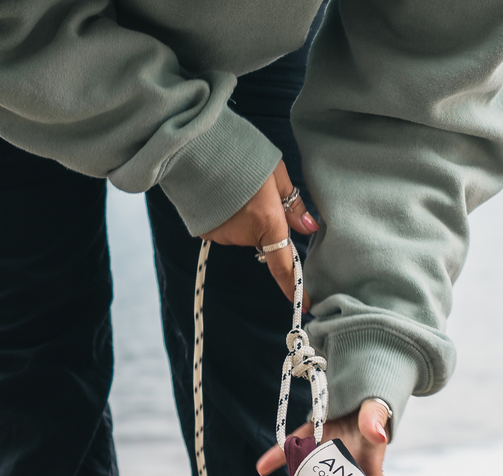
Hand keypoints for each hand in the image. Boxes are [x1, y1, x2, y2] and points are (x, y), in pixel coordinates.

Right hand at [202, 160, 318, 308]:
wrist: (193, 146)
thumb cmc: (238, 152)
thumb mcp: (275, 172)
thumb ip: (293, 204)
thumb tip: (309, 228)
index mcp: (267, 221)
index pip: (285, 265)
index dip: (296, 287)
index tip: (306, 303)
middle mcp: (245, 235)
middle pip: (264, 242)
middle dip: (266, 226)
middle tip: (256, 193)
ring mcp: (223, 235)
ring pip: (244, 236)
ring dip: (245, 220)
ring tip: (235, 189)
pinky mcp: (207, 232)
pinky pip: (226, 231)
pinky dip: (227, 218)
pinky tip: (221, 197)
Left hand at [256, 398, 390, 475]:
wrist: (361, 383)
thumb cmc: (376, 404)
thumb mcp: (379, 411)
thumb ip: (376, 421)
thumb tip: (376, 433)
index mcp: (367, 465)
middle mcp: (344, 464)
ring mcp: (324, 452)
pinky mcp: (310, 436)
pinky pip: (292, 449)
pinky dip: (276, 458)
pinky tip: (260, 469)